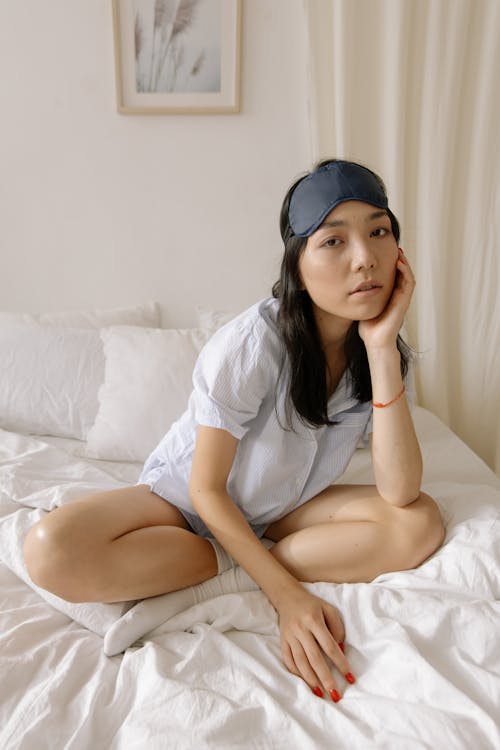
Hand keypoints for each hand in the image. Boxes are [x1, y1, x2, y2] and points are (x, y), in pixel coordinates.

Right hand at [277, 585, 355, 701]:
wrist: (287, 597)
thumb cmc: (313, 605)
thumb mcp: (329, 610)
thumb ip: (337, 628)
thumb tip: (340, 650)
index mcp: (313, 620)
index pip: (329, 646)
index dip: (340, 663)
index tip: (350, 678)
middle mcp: (300, 629)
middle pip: (314, 658)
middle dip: (326, 678)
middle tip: (335, 695)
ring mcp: (289, 636)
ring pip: (300, 662)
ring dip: (311, 680)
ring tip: (321, 694)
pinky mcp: (282, 641)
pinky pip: (288, 660)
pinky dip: (297, 673)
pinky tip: (306, 682)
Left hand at [359, 247, 414, 350]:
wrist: (375, 342)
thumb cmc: (368, 328)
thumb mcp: (362, 306)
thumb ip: (360, 297)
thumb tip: (347, 286)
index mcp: (389, 297)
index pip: (393, 276)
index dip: (391, 265)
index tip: (383, 253)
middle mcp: (398, 297)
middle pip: (402, 274)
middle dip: (399, 261)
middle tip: (394, 248)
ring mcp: (402, 299)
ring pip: (408, 276)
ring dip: (404, 263)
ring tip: (398, 252)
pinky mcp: (404, 302)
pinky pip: (409, 284)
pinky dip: (406, 272)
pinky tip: (399, 263)